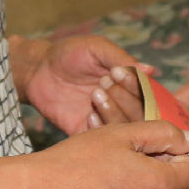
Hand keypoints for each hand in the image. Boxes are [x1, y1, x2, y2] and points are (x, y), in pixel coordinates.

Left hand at [23, 36, 150, 134]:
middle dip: (124, 99)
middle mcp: (123, 104)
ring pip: (125, 129)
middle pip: (141, 114)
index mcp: (130, 85)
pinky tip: (88, 114)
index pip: (149, 94)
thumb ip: (122, 58)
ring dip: (113, 112)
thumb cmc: (70, 53)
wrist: (38, 70)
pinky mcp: (88, 132)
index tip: (115, 73)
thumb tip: (151, 70)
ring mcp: (106, 120)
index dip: (136, 86)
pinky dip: (99, 128)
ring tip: (95, 94)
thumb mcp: (97, 48)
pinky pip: (102, 140)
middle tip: (102, 83)